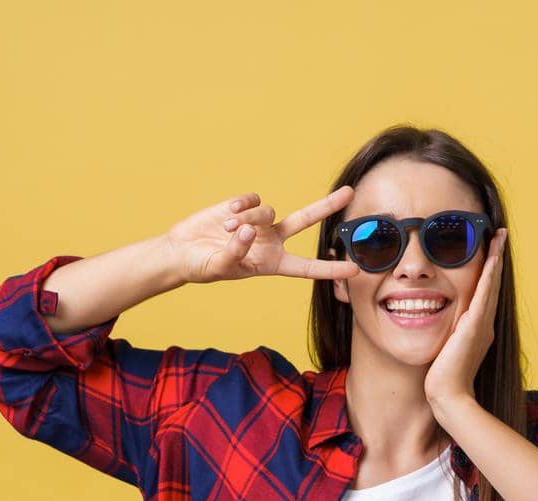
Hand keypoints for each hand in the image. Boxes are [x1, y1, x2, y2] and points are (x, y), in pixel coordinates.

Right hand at [164, 187, 363, 284]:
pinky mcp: (244, 206)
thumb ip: (235, 252)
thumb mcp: (219, 267)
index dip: (331, 269)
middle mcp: (271, 241)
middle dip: (327, 206)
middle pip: (306, 220)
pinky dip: (241, 206)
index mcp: (272, 263)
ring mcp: (259, 222)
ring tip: (226, 228)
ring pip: (268, 210)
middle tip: (350, 193)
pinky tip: (226, 214)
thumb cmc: (202, 267)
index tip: (355, 270)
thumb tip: (248, 231)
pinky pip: (253, 199)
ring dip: (249, 218)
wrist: (182, 250)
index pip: (308, 267)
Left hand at [423, 227, 507, 404]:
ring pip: (492, 284)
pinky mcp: (475, 326)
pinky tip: (491, 257)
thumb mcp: (444, 351)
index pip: (484, 293)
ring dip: (495, 259)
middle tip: (499, 235)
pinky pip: (484, 294)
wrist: (449, 397)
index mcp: (477, 329)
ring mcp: (482, 324)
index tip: (489, 251)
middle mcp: (484, 324)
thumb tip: (433, 327)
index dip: (488, 271)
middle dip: (495, 258)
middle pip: (492, 284)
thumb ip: (445, 337)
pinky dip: (489, 274)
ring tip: (498, 237)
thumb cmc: (441, 380)